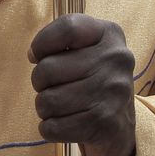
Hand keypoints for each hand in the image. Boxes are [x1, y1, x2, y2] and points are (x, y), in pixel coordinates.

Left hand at [29, 14, 135, 155]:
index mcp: (109, 34)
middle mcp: (117, 59)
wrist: (120, 128)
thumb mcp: (85, 50)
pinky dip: (49, 128)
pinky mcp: (106, 125)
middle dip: (39, 82)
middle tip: (52, 87)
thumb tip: (34, 54)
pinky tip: (63, 124)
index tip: (38, 56)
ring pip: (48, 100)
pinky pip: (53, 127)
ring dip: (44, 107)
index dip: (42, 42)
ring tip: (59, 107)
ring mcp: (114, 93)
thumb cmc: (91, 80)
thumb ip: (60, 41)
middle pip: (47, 68)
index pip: (67, 28)